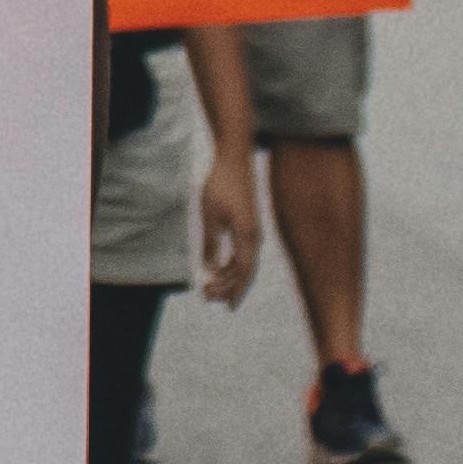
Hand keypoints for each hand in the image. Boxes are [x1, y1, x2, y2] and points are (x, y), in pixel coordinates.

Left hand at [194, 156, 262, 308]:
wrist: (234, 160)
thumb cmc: (221, 185)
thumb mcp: (209, 215)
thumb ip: (210, 242)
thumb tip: (209, 268)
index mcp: (247, 237)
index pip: (242, 272)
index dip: (231, 289)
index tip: (218, 302)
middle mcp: (254, 237)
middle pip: (244, 272)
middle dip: (228, 288)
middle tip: (208, 297)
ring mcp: (252, 231)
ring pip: (244, 263)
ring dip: (228, 277)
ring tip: (211, 287)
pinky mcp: (248, 225)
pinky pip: (242, 252)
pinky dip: (231, 264)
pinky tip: (219, 269)